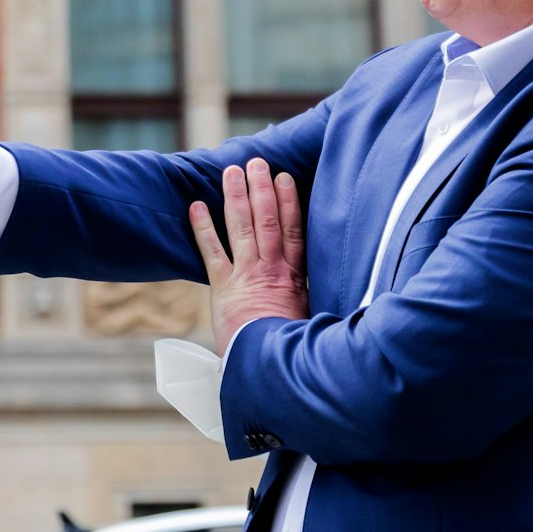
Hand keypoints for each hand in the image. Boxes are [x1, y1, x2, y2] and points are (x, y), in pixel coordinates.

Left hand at [191, 158, 309, 353]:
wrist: (271, 368)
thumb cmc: (295, 348)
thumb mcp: (314, 319)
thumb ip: (316, 297)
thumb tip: (337, 287)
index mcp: (295, 277)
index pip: (293, 231)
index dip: (289, 202)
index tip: (285, 179)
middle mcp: (270, 270)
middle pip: (267, 221)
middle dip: (261, 190)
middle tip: (256, 163)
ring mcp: (245, 276)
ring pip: (241, 228)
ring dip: (235, 198)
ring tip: (231, 171)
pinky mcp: (223, 288)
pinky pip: (211, 252)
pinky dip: (202, 228)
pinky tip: (195, 206)